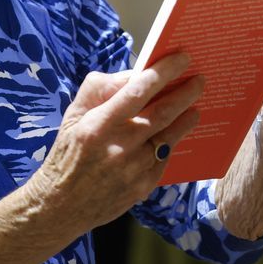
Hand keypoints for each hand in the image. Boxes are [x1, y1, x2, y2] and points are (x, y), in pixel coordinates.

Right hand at [28, 52, 205, 231]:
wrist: (62, 205)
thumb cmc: (68, 153)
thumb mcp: (73, 116)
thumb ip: (100, 89)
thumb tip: (134, 74)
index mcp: (98, 125)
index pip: (137, 92)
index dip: (163, 73)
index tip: (182, 59)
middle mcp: (119, 146)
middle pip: (163, 113)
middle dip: (185, 93)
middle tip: (200, 80)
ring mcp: (134, 169)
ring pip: (169, 136)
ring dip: (186, 118)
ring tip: (194, 106)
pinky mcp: (143, 186)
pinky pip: (164, 158)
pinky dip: (172, 142)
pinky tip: (177, 133)